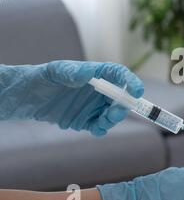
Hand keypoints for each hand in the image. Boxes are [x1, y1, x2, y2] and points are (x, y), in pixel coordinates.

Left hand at [0, 61, 143, 135]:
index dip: (131, 81)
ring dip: (113, 118)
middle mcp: (100, 90)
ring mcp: (95, 105)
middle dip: (124, 105)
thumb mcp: (56, 71)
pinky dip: (102, 128)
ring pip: (113, 113)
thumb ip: (71, 72)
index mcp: (97, 74)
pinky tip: (96, 128)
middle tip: (117, 111)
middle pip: (121, 97)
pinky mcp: (87, 119)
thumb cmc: (45, 77)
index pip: (119, 75)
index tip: (137, 90)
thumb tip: (87, 74)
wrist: (30, 96)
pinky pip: (101, 126)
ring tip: (103, 122)